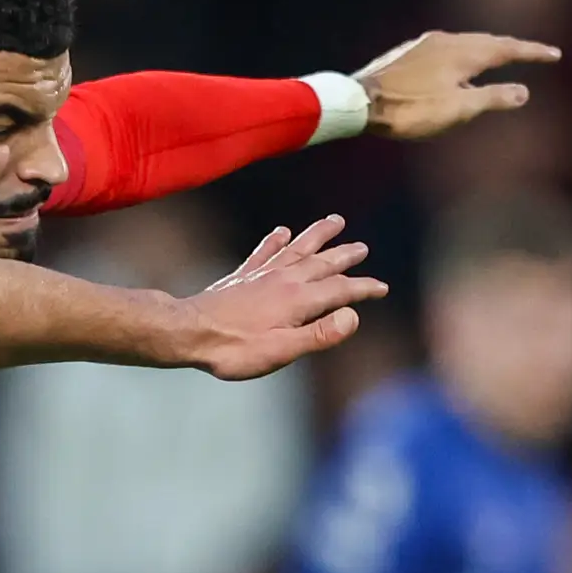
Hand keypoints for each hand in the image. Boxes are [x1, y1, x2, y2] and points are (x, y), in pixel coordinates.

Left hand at [182, 216, 386, 378]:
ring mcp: (263, 273)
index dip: (364, 289)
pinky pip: (264, 251)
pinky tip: (282, 231)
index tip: (382, 288)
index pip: (342, 290)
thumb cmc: (235, 349)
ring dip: (318, 235)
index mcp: (300, 299)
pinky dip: (276, 239)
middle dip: (346, 255)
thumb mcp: (283, 351)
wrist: (189, 332)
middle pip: (323, 262)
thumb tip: (354, 316)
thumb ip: (320, 334)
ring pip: (298, 248)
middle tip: (363, 247)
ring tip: (335, 221)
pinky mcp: (242, 275)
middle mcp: (285, 279)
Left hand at [353, 31, 564, 140]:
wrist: (358, 102)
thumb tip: (524, 92)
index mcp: (463, 52)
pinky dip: (465, 56)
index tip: (555, 54)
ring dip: (488, 51)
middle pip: (488, 41)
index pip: (508, 48)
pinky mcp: (409, 53)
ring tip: (501, 59)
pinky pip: (448, 49)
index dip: (533, 52)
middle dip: (513, 48)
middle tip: (534, 53)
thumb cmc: (409, 109)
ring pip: (466, 44)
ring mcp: (425, 44)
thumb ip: (493, 98)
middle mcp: (447, 40)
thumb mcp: (457, 110)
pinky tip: (459, 69)